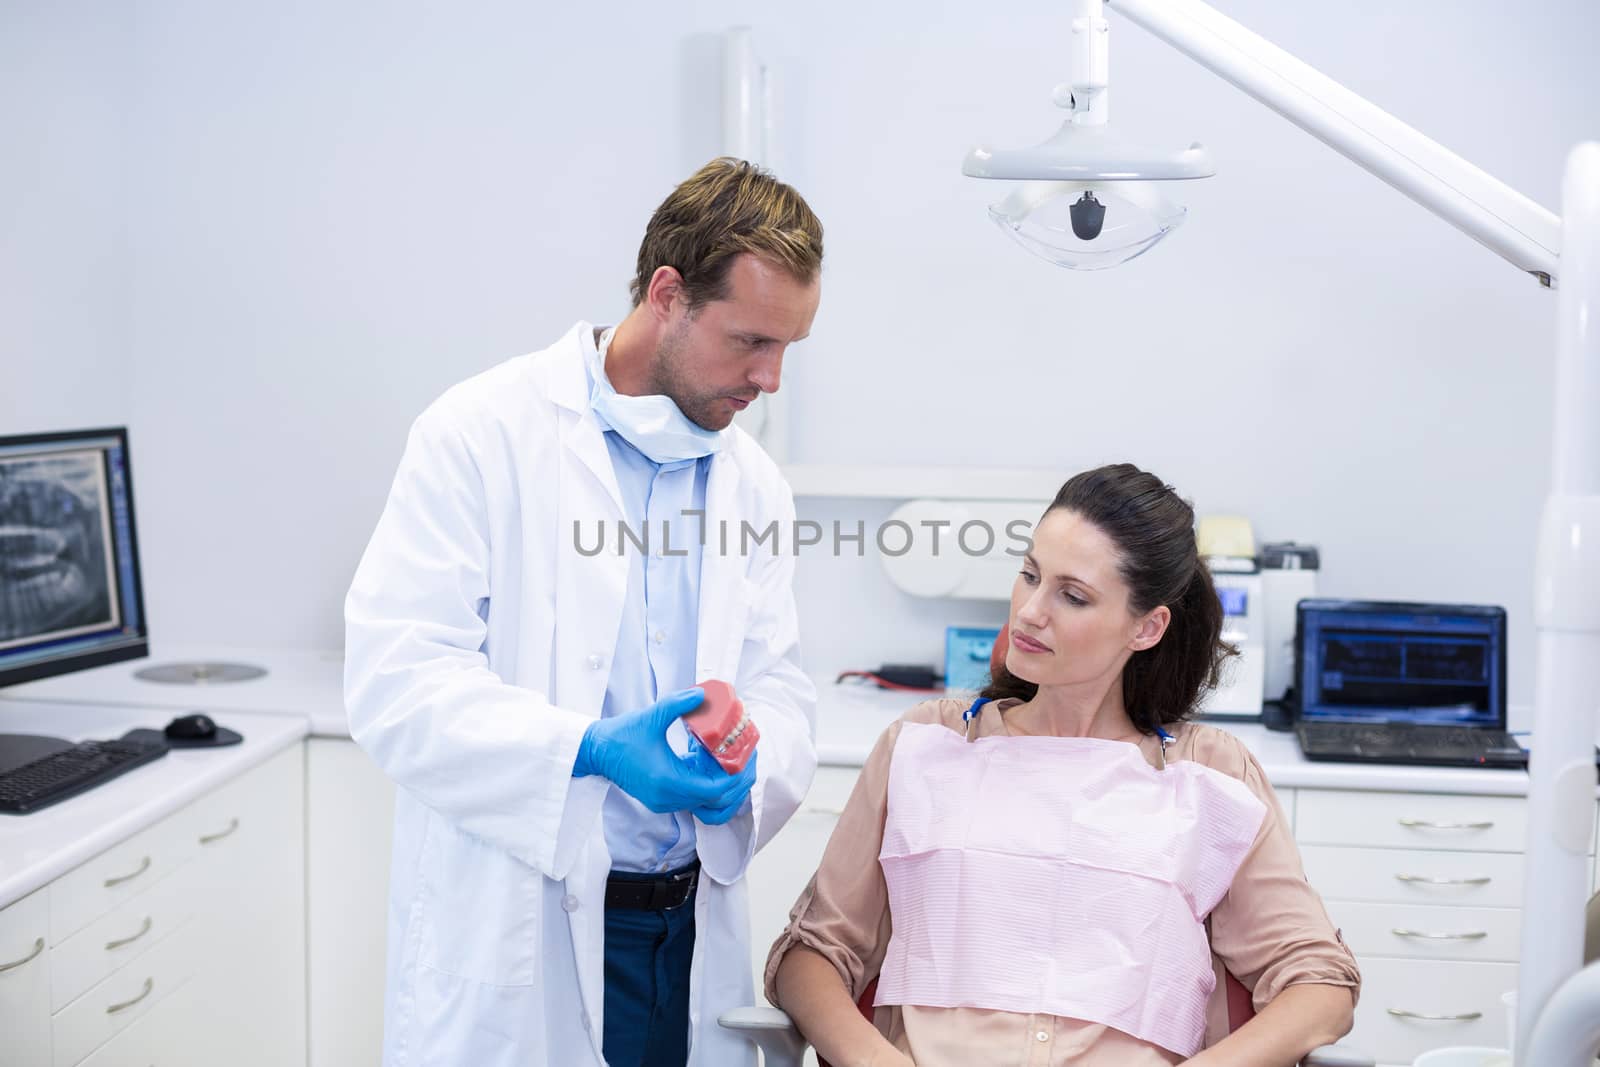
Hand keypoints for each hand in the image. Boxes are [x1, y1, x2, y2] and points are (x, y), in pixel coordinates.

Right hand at [574, 688, 757, 815]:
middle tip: (746, 756)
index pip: (715, 789)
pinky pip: (694, 797)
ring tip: (730, 759)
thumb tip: (702, 694)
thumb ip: (678, 704)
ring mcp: (665, 802)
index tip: (744, 755)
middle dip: (736, 780)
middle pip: (716, 801)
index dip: (735, 775)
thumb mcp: (651, 716)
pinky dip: (707, 783)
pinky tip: (707, 759)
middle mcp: (668, 798)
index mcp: (669, 782)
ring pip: (707, 803)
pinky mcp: (662, 799)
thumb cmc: (620, 736)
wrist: (595, 752)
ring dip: (723, 784)